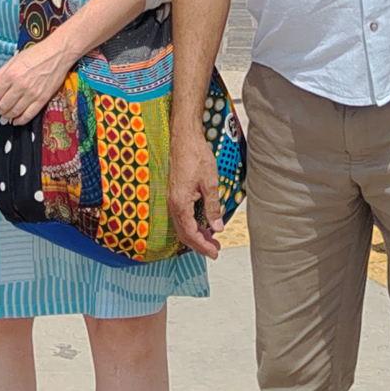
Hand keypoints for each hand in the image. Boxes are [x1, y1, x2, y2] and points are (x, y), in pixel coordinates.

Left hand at [0, 33, 74, 125]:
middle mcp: (20, 86)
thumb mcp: (13, 60)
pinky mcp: (42, 99)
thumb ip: (0, 75)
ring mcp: (32, 94)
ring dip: (7, 116)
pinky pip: (29, 115)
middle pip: (3, 106)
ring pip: (14, 112)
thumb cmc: (35, 55)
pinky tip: (16, 121)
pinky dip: (20, 121)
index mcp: (10, 74)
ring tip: (5, 115)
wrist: (57, 54)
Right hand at [168, 129, 223, 258]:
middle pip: (183, 233)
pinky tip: (202, 224)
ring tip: (211, 240)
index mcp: (180, 203)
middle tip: (215, 250)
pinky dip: (191, 225)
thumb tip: (217, 227)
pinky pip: (181, 216)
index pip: (190, 233)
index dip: (202, 246)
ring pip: (182, 225)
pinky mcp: (174, 194)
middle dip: (199, 244)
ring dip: (196, 235)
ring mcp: (172, 199)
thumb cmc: (196, 156)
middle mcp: (173, 203)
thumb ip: (212, 207)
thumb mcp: (210, 183)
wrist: (184, 139)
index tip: (214, 252)